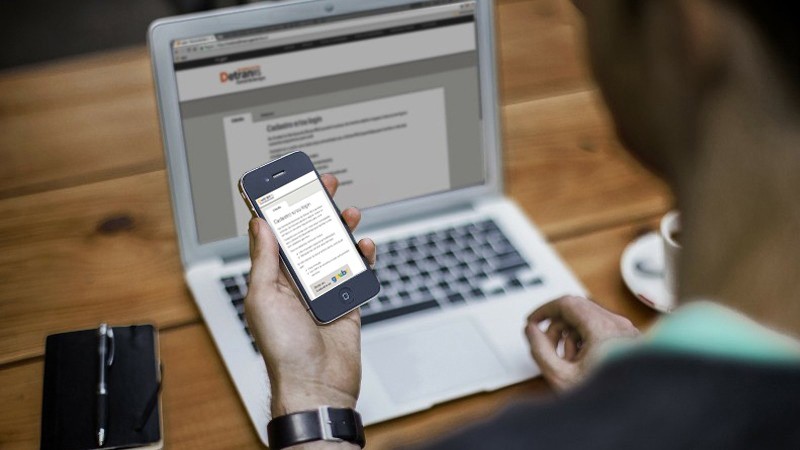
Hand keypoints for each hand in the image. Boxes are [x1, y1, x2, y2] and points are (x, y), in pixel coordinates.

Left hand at [245, 174, 376, 417]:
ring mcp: (324, 289)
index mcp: (272, 278)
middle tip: (324, 184)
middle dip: (316, 208)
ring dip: (342, 227)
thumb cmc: (283, 350)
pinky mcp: (347, 301)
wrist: (317, 384)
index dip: (281, 207)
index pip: (275, 234)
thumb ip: (264, 259)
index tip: (287, 183)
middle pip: (308, 235)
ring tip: (349, 211)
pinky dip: (362, 256)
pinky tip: (364, 245)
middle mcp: (297, 281)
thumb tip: (260, 224)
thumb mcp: (263, 297)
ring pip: (335, 248)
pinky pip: (357, 271)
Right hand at [524, 296, 639, 390]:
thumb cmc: (607, 400)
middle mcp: (618, 325)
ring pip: (588, 319)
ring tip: (568, 361)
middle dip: (556, 326)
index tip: (532, 322)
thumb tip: (531, 330)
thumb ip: (540, 350)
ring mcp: (627, 331)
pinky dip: (586, 340)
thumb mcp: (561, 377)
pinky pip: (601, 329)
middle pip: (576, 309)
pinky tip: (583, 362)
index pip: (566, 303)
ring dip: (571, 335)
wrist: (635, 412)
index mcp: (602, 329)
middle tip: (547, 347)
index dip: (544, 311)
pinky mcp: (630, 340)